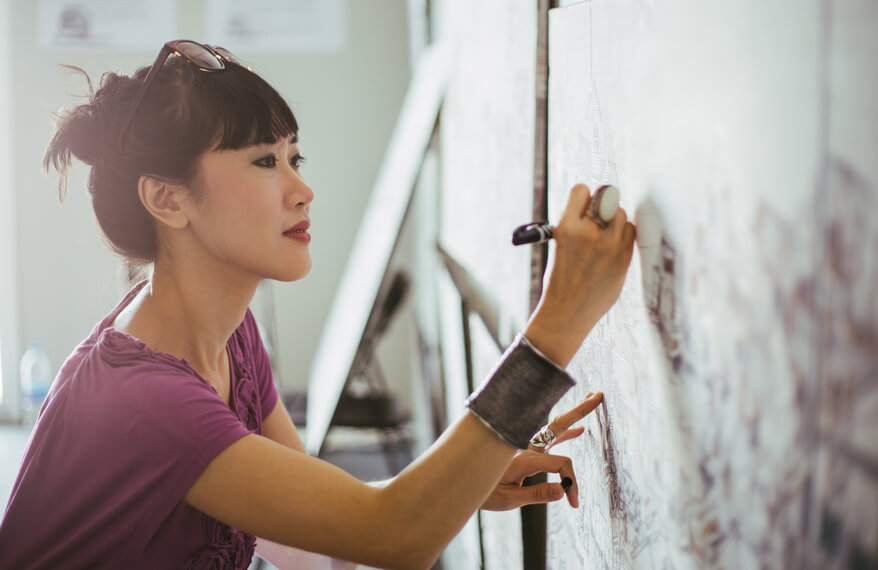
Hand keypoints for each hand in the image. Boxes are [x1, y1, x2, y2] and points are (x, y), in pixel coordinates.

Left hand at [480, 392, 602, 510]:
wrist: (459, 482)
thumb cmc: (483, 492)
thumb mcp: (509, 500)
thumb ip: (537, 494)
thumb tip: (563, 490)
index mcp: (525, 457)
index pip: (561, 464)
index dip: (572, 483)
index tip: (573, 502)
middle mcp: (525, 445)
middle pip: (558, 424)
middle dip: (579, 410)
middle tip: (598, 396)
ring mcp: (523, 444)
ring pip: (553, 425)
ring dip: (573, 414)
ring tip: (591, 399)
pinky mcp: (521, 447)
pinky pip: (546, 435)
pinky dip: (563, 431)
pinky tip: (577, 429)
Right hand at [526, 184, 635, 366]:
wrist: (567, 313)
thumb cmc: (560, 279)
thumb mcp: (559, 245)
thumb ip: (577, 224)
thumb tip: (598, 205)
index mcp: (566, 228)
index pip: (582, 190)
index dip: (583, 197)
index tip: (584, 205)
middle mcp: (588, 233)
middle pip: (606, 198)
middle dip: (602, 206)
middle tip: (598, 219)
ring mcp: (609, 246)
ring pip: (621, 213)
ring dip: (614, 220)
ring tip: (605, 236)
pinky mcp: (624, 258)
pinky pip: (631, 231)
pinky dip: (624, 235)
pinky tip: (614, 246)